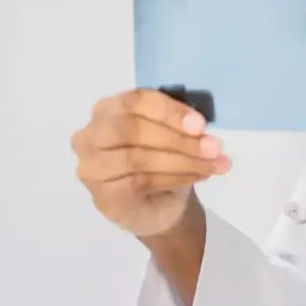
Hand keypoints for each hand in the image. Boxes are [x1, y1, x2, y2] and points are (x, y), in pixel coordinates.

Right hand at [71, 89, 229, 237]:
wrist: (158, 204)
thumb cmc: (164, 157)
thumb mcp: (173, 131)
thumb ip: (180, 122)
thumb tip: (202, 126)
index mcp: (110, 108)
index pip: (135, 101)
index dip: (170, 111)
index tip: (201, 124)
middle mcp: (92, 135)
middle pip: (131, 128)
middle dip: (177, 138)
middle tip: (213, 147)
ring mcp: (92, 167)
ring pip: (137, 158)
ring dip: (183, 161)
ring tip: (213, 164)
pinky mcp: (102, 196)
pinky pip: (139, 182)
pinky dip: (175, 178)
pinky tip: (198, 176)